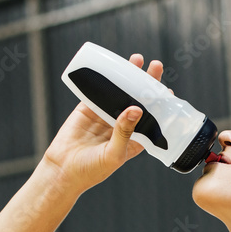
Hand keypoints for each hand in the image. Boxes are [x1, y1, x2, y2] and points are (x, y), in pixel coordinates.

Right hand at [40, 53, 168, 189]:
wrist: (62, 170)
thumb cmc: (91, 170)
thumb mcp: (113, 154)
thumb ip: (124, 132)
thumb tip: (137, 108)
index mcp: (134, 139)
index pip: (152, 119)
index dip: (161, 106)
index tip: (168, 92)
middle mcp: (122, 125)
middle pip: (138, 101)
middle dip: (147, 84)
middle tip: (155, 66)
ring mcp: (105, 115)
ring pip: (120, 92)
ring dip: (128, 77)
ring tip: (138, 60)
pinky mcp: (88, 109)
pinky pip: (99, 91)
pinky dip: (106, 79)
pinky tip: (113, 66)